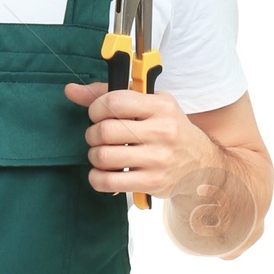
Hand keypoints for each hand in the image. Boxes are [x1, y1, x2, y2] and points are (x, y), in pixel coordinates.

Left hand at [63, 79, 214, 198]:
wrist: (201, 165)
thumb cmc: (169, 131)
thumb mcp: (150, 105)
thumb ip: (110, 95)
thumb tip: (71, 91)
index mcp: (161, 106)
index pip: (114, 102)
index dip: (96, 108)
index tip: (97, 114)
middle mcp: (162, 131)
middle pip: (105, 131)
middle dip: (92, 134)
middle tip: (98, 137)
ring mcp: (158, 159)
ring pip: (104, 156)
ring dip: (94, 155)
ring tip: (101, 154)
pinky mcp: (153, 182)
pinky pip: (108, 182)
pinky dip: (97, 178)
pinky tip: (103, 172)